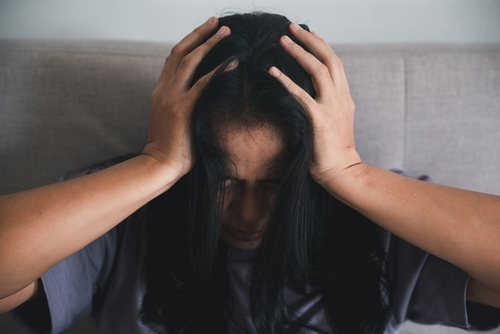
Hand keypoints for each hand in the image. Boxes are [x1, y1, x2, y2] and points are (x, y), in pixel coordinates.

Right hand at [143, 17, 230, 176]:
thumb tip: (203, 97)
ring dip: (209, 44)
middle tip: (216, 22)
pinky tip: (233, 62)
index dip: (189, 42)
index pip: (173, 59)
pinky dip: (218, 71)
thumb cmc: (170, 147)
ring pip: (189, 61)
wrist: (158, 165)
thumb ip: (182, 104)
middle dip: (199, 34)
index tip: (204, 32)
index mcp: (160, 91)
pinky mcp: (182, 109)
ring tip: (226, 32)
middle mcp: (163, 89)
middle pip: (180, 51)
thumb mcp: (171, 120)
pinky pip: (202, 85)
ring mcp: (171, 98)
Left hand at [269, 23, 360, 185]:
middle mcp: (341, 97)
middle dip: (310, 40)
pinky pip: (301, 94)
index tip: (309, 33)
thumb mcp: (336, 122)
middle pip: (328, 59)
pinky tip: (272, 71)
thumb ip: (328, 105)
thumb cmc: (334, 151)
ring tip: (282, 40)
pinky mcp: (320, 119)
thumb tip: (312, 95)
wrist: (343, 172)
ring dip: (299, 52)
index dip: (322, 45)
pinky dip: (286, 80)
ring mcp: (332, 107)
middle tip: (292, 27)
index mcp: (345, 97)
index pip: (335, 63)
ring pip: (318, 70)